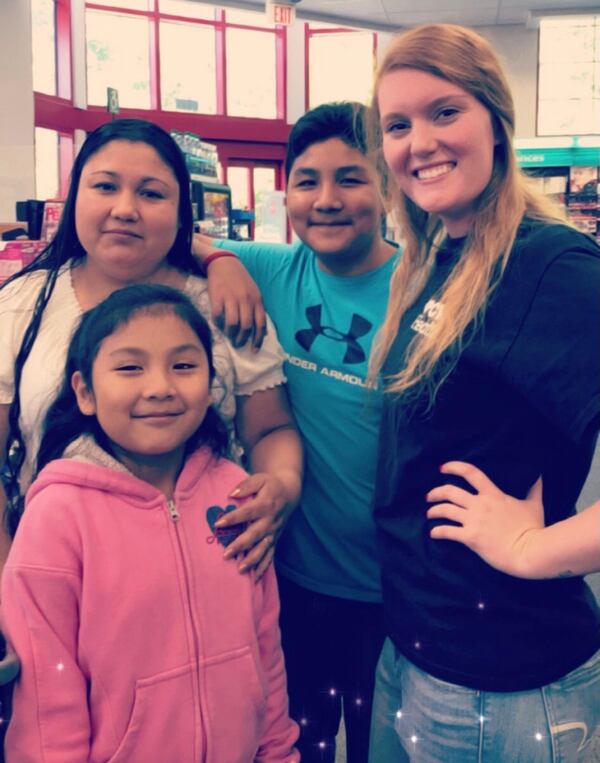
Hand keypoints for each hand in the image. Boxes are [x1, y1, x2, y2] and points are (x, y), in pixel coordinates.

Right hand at [192, 234, 265, 347]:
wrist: (224, 263)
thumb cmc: (240, 280)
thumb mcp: (254, 292)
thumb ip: (258, 310)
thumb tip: (262, 331)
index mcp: (257, 300)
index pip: (260, 324)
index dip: (258, 339)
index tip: (254, 349)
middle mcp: (245, 299)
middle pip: (246, 326)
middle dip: (242, 339)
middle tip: (238, 344)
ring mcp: (231, 298)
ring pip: (232, 324)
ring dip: (230, 334)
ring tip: (229, 337)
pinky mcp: (217, 297)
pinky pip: (218, 316)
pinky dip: (218, 324)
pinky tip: (219, 325)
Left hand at [215, 472, 293, 579]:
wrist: (289, 493)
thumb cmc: (270, 485)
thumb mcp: (260, 479)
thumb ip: (246, 485)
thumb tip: (231, 494)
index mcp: (266, 504)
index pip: (248, 512)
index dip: (233, 518)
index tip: (218, 523)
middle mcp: (271, 520)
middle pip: (255, 534)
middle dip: (241, 545)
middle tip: (226, 554)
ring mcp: (274, 532)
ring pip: (264, 548)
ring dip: (253, 560)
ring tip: (240, 570)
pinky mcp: (275, 539)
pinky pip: (270, 555)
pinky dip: (263, 568)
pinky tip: (253, 579)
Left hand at [426, 461, 544, 576]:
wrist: (531, 551)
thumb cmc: (533, 529)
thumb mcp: (534, 505)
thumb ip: (533, 489)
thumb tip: (539, 474)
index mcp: (494, 494)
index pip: (471, 473)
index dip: (454, 467)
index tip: (442, 467)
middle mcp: (480, 505)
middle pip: (450, 491)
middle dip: (436, 492)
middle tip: (429, 496)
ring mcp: (474, 521)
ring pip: (445, 510)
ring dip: (434, 511)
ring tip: (429, 513)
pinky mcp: (471, 538)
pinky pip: (447, 531)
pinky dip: (437, 532)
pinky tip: (433, 533)